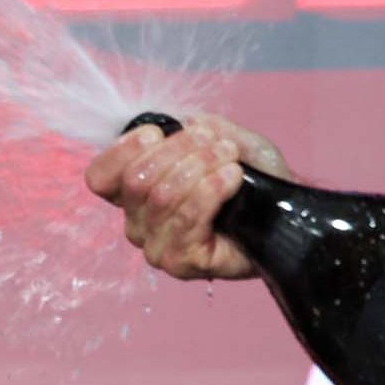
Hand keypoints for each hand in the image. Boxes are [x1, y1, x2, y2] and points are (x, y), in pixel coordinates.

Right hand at [84, 113, 291, 280]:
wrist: (284, 216)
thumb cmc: (250, 181)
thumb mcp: (227, 140)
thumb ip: (203, 127)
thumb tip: (185, 121)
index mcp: (134, 193)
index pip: (100, 176)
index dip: (122, 150)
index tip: (156, 132)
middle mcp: (137, 222)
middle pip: (136, 180)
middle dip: (178, 151)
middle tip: (214, 143)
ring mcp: (157, 246)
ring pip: (162, 196)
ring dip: (200, 168)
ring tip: (229, 158)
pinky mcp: (180, 262)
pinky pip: (186, 218)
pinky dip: (210, 190)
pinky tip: (231, 178)